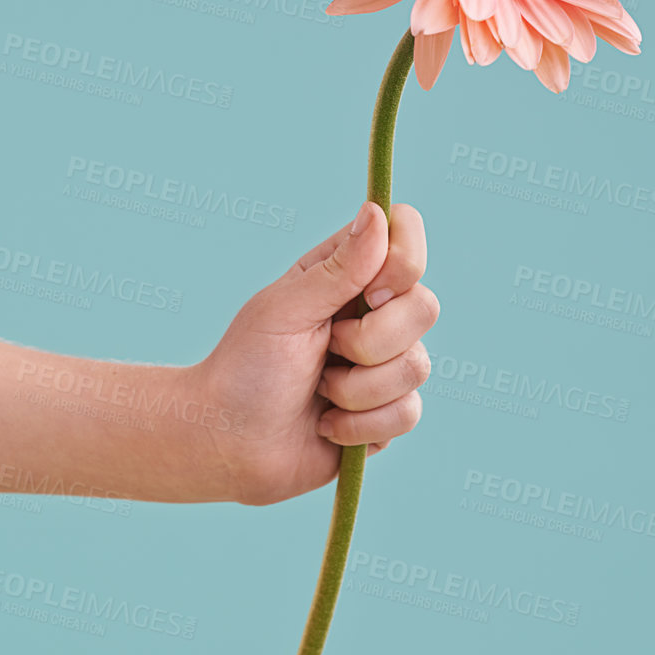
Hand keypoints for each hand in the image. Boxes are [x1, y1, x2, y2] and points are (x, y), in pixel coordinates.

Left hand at [195, 201, 439, 506]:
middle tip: (325, 350)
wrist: (229, 442)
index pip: (406, 238)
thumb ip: (339, 268)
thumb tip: (377, 212)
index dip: (403, 264)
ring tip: (320, 391)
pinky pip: (408, 412)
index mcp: (348, 275)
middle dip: (369, 342)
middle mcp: (375, 314)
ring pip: (417, 366)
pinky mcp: (388, 412)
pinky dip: (360, 425)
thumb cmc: (246, 367)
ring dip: (356, 389)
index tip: (366, 294)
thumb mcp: (286, 310)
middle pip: (425, 307)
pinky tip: (327, 424)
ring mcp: (386, 364)